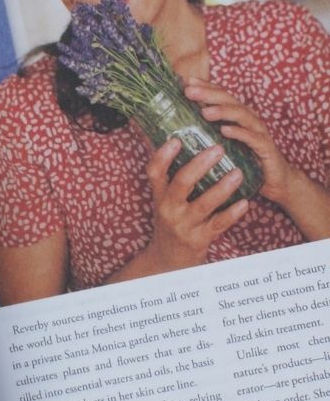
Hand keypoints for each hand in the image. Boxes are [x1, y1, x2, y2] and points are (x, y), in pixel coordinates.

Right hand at [142, 136, 247, 270]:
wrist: (169, 260)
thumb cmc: (171, 223)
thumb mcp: (164, 202)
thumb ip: (171, 179)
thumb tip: (181, 143)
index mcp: (159, 197)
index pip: (154, 172)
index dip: (163, 156)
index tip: (176, 139)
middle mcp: (169, 209)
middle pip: (181, 183)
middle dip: (200, 165)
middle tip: (218, 149)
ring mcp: (184, 225)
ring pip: (203, 204)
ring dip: (222, 188)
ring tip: (238, 173)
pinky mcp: (200, 239)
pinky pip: (219, 224)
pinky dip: (232, 214)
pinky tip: (245, 203)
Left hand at [184, 78, 290, 202]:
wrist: (275, 181)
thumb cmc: (245, 162)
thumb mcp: (223, 146)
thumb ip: (206, 135)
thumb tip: (176, 132)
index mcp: (237, 117)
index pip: (221, 96)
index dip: (206, 87)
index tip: (186, 81)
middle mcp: (249, 119)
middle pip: (229, 101)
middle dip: (209, 94)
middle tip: (189, 91)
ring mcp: (258, 132)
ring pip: (241, 115)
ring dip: (223, 111)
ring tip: (205, 111)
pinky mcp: (266, 148)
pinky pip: (253, 138)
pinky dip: (239, 133)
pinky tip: (225, 130)